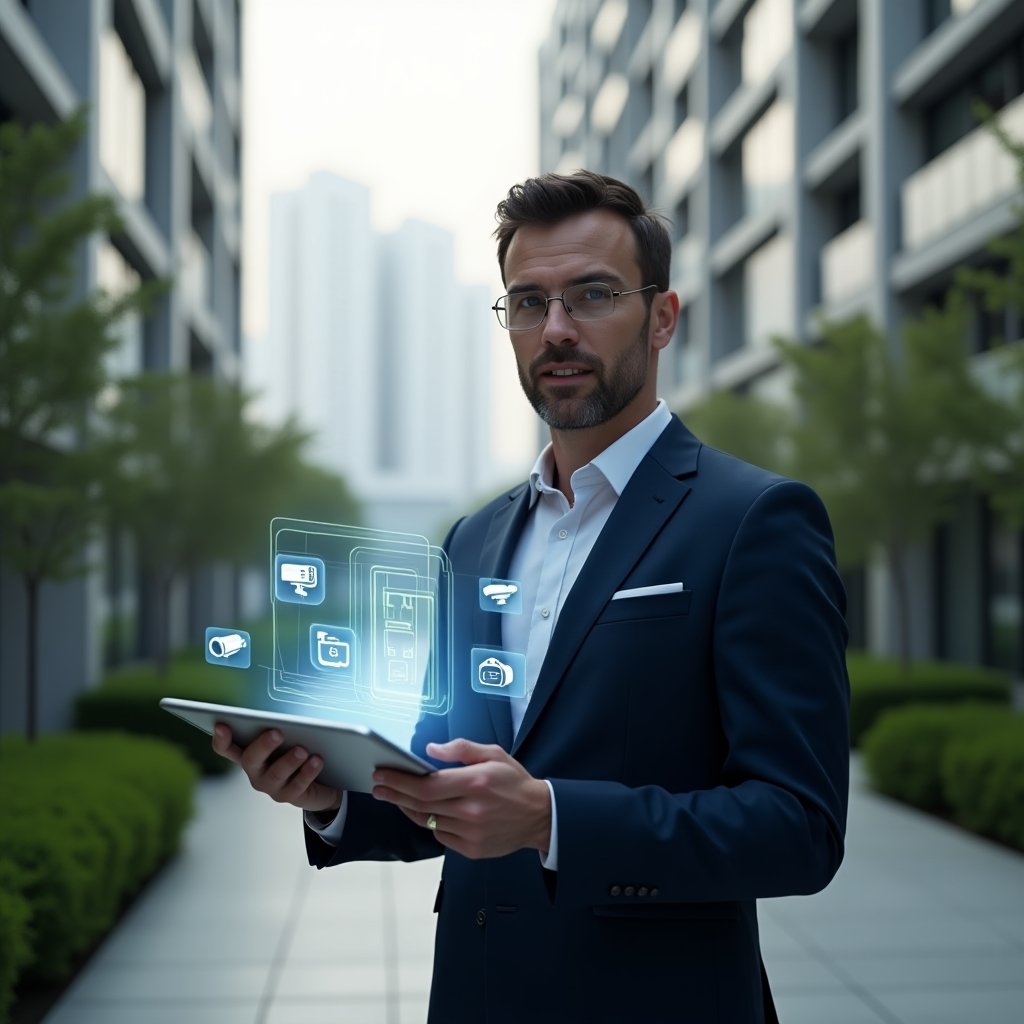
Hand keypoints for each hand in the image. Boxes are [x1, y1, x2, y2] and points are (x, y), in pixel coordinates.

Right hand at [211, 724, 341, 814]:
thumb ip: (284, 727)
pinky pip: (297, 786)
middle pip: (251, 760)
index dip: (221, 740)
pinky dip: (308, 772)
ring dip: (289, 761)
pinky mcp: (290, 796)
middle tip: (277, 733)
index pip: (228, 748)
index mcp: (251, 753)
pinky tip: (317, 761)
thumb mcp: (289, 737)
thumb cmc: (299, 751)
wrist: (322, 781)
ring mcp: (271, 786)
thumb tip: (291, 716)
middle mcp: (256, 771)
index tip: (221, 725)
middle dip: (263, 746)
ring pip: (276, 775)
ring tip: (302, 750)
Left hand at [371, 738, 551, 859]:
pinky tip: (426, 812)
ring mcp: (471, 833)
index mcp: (476, 782)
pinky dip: (430, 822)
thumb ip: (461, 749)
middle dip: (394, 794)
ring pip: (428, 821)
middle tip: (378, 786)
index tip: (382, 774)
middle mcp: (472, 810)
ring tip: (394, 798)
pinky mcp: (472, 849)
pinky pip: (441, 835)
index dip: (399, 781)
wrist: (539, 816)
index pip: (426, 785)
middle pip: (421, 805)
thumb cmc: (515, 782)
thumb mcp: (493, 754)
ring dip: (407, 809)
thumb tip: (430, 749)